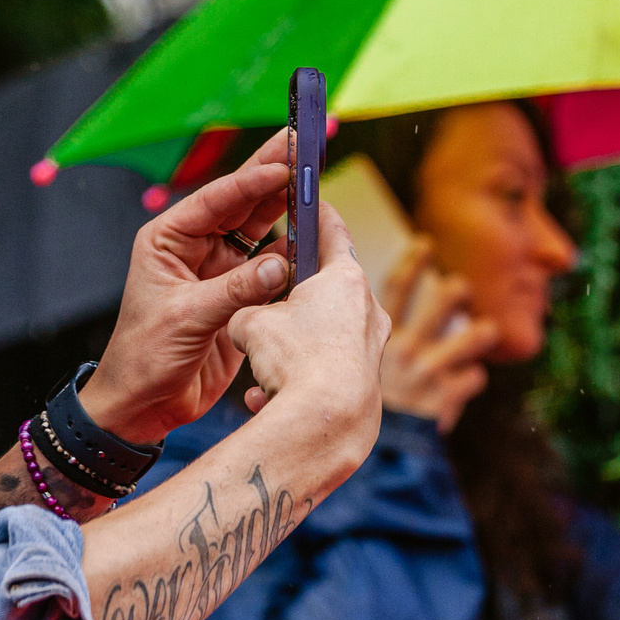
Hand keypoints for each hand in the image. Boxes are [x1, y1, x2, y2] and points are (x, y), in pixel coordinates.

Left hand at [83, 129, 294, 441]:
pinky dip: (290, 256)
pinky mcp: (235, 298)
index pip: (215, 200)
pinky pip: (268, 269)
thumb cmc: (144, 357)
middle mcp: (192, 249)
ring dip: (286, 211)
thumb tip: (281, 263)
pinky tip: (313, 239)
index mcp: (167, 240)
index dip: (252, 179)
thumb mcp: (187, 318)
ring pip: (258, 232)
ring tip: (316, 185)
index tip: (285, 162)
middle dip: (272, 177)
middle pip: (239, 205)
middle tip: (304, 147)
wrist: (143, 403)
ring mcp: (216, 272)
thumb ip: (235, 289)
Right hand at [232, 202, 390, 453]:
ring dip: (293, 342)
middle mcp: (367, 309)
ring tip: (260, 361)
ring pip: (324, 334)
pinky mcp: (367, 382)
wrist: (326, 421)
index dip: (313, 212)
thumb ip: (247, 310)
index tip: (306, 198)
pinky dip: (299, 379)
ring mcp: (371, 347)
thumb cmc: (294, 359)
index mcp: (344, 278)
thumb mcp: (249, 322)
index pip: (331, 229)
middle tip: (269, 293)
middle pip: (329, 286)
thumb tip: (250, 322)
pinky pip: (325, 371)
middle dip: (296, 291)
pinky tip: (267, 396)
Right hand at [378, 238, 495, 431]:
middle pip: (440, 303)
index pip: (397, 287)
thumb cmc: (363, 397)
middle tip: (461, 288)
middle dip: (456, 291)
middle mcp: (404, 350)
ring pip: (472, 338)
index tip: (426, 243)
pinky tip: (467, 379)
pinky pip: (472, 377)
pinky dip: (471, 378)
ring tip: (486, 331)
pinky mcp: (444, 398)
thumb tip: (381, 314)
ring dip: (481, 334)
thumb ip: (367, 338)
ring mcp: (427, 373)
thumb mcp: (351, 363)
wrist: (377, 447)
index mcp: (379, 336)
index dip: (413, 262)